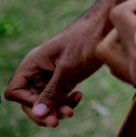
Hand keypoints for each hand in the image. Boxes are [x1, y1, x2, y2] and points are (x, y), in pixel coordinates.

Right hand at [3, 13, 106, 127]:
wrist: (105, 28)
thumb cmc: (85, 40)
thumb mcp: (68, 67)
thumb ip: (52, 90)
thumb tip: (39, 112)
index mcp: (32, 64)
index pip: (15, 91)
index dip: (26, 101)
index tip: (44, 104)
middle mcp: (38, 71)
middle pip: (30, 101)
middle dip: (43, 112)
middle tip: (57, 121)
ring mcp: (51, 76)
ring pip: (46, 102)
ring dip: (57, 109)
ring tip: (71, 111)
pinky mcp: (65, 79)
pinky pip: (59, 97)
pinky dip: (66, 102)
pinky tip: (78, 96)